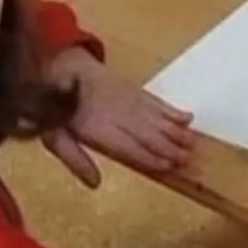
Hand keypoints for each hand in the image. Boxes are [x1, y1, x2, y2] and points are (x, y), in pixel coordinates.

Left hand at [43, 47, 194, 187]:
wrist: (60, 64)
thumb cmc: (56, 109)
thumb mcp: (54, 137)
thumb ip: (74, 160)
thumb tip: (95, 184)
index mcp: (96, 127)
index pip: (127, 145)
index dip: (148, 156)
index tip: (167, 167)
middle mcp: (116, 112)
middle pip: (147, 132)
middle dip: (169, 147)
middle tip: (189, 161)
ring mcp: (126, 98)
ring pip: (155, 117)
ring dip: (176, 131)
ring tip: (193, 144)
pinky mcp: (132, 88)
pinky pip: (156, 100)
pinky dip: (172, 110)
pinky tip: (187, 118)